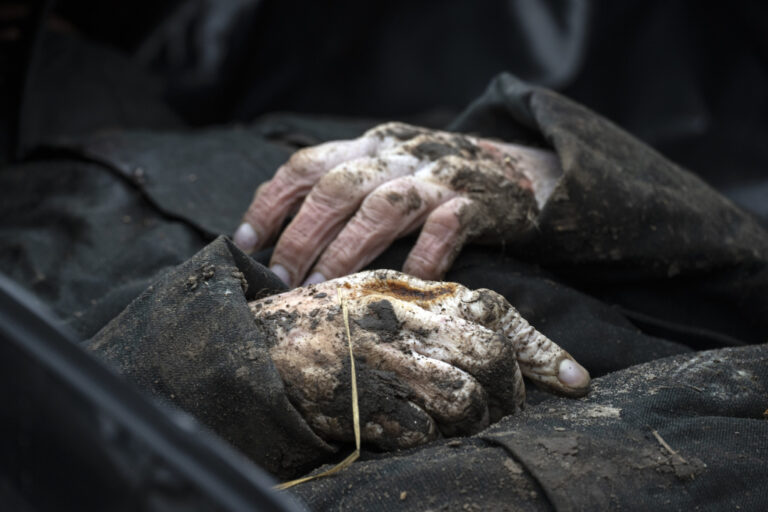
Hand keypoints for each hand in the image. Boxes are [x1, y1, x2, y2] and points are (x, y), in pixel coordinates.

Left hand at [235, 123, 561, 286]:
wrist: (513, 170)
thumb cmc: (432, 182)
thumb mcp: (383, 171)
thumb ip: (340, 189)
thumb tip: (276, 236)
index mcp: (368, 147)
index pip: (308, 165)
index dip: (272, 202)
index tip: (246, 242)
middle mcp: (398, 156)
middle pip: (339, 186)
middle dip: (302, 235)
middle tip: (280, 280)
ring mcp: (438, 176)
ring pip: (384, 207)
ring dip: (346, 250)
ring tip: (321, 289)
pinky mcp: (475, 202)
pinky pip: (444, 229)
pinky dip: (421, 258)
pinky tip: (401, 286)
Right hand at [249, 270, 589, 448]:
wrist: (252, 343)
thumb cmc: (322, 321)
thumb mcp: (379, 295)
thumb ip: (433, 305)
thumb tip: (489, 330)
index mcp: (414, 292)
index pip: (496, 312)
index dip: (541, 348)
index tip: (575, 381)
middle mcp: (406, 322)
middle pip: (490, 359)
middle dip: (507, 391)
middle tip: (497, 406)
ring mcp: (384, 362)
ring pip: (465, 398)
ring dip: (471, 418)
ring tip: (453, 419)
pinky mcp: (363, 402)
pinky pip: (422, 431)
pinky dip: (427, 437)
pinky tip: (408, 429)